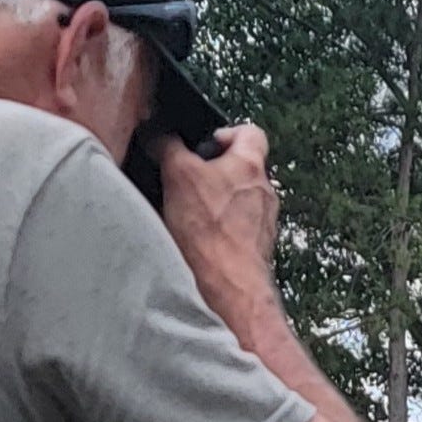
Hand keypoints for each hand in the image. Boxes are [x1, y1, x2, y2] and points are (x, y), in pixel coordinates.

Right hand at [157, 123, 284, 313]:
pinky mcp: (254, 249)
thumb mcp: (178, 175)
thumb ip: (168, 147)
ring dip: (215, 203)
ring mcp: (262, 223)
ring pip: (237, 201)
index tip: (203, 143)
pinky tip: (196, 239)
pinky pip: (234, 230)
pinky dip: (217, 230)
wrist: (230, 289)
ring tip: (188, 212)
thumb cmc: (212, 234)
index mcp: (251, 165)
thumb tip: (158, 134)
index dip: (224, 132)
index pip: (249, 132)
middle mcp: (264, 192)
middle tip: (187, 178)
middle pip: (240, 168)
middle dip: (213, 171)